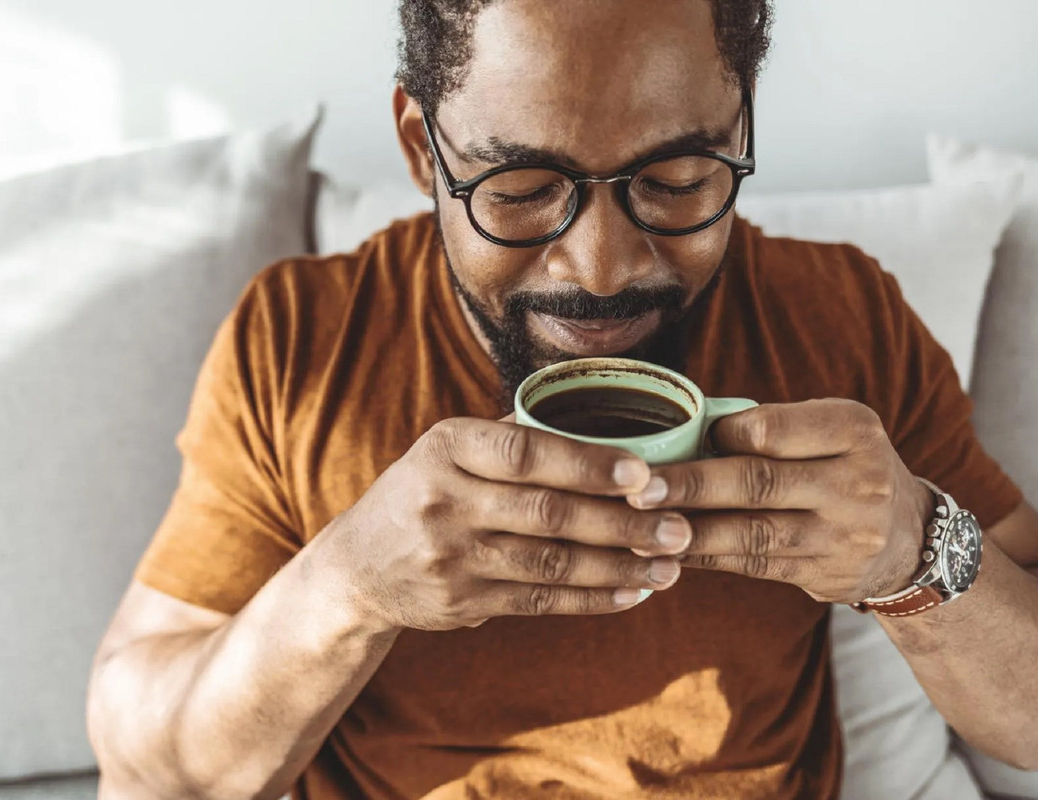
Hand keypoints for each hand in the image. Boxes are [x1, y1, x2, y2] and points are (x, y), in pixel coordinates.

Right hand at [317, 417, 690, 631]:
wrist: (357, 568)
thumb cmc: (423, 493)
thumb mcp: (447, 451)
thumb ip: (512, 440)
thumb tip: (607, 424)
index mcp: (446, 447)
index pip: (525, 453)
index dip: (588, 464)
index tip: (645, 473)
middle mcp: (443, 500)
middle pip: (547, 513)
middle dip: (622, 522)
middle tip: (680, 527)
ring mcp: (451, 556)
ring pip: (550, 563)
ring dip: (618, 566)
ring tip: (670, 565)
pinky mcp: (461, 603)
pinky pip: (539, 602)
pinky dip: (592, 599)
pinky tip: (632, 593)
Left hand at [625, 399, 932, 603]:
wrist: (910, 541)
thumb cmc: (844, 467)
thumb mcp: (830, 431)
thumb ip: (772, 428)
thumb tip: (683, 431)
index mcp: (852, 431)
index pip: (772, 430)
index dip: (721, 436)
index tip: (682, 440)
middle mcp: (855, 482)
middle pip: (757, 483)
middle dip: (690, 486)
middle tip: (637, 488)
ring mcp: (843, 534)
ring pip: (751, 532)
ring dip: (689, 531)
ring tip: (639, 526)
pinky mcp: (824, 574)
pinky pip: (752, 565)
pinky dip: (706, 557)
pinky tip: (669, 550)